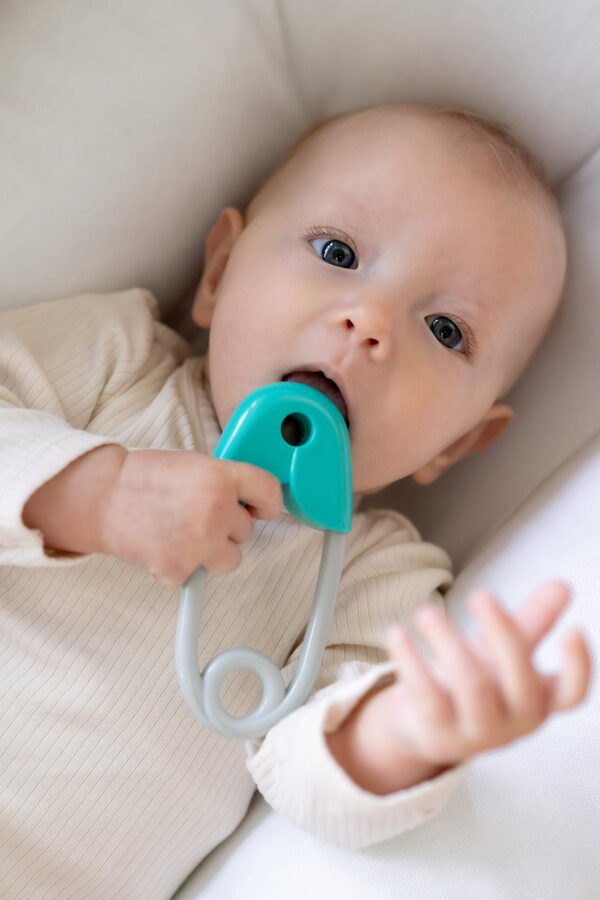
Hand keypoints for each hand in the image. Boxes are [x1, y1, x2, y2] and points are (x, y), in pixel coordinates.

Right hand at [100, 449, 282, 584]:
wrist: (102, 498)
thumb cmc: (143, 478)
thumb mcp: (193, 463)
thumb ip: (223, 481)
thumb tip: (249, 502)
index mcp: (220, 477)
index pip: (268, 492)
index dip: (268, 503)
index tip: (263, 509)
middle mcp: (216, 510)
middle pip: (246, 530)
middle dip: (227, 526)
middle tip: (196, 515)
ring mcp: (199, 543)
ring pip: (231, 559)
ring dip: (213, 551)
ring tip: (184, 534)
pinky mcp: (180, 569)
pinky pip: (197, 574)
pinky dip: (182, 566)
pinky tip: (164, 546)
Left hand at [383, 580, 592, 766]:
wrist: (426, 726)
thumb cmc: (477, 680)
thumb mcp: (504, 651)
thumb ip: (533, 620)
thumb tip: (563, 585)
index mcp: (538, 700)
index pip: (571, 693)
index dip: (578, 666)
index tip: (573, 629)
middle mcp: (514, 723)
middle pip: (518, 681)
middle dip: (502, 633)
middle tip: (482, 594)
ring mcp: (477, 735)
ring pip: (471, 686)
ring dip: (449, 642)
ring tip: (426, 612)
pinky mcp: (438, 737)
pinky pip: (426, 697)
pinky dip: (411, 662)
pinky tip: (396, 633)